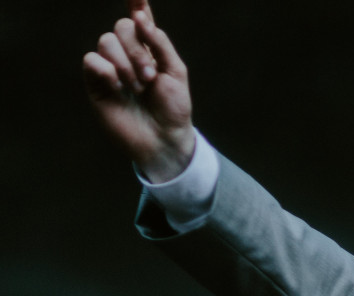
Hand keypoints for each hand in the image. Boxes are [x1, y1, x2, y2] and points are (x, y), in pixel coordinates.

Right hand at [82, 1, 195, 181]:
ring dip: (126, 63)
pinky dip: (108, 71)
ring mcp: (111, 67)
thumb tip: (141, 18)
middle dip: (138, 50)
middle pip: (123, 27)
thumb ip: (161, 43)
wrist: (163, 139)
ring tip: (138, 88)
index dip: (137, 4)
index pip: (140, 20)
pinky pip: (92, 60)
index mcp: (150, 50)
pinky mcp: (96, 82)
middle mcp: (128, 54)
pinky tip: (118, 88)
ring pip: (107, 41)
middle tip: (150, 77)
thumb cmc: (173, 109)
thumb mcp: (176, 73)